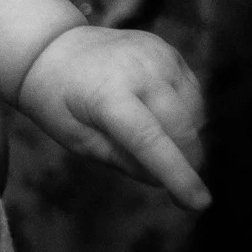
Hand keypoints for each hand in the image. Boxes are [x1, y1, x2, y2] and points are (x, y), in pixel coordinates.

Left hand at [17, 25, 210, 210]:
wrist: (52, 47)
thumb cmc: (59, 99)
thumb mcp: (77, 139)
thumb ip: (121, 160)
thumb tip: (164, 178)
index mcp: (106, 92)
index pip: (149, 139)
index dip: (177, 174)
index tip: (199, 203)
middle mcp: (137, 68)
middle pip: (182, 129)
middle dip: (185, 162)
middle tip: (172, 181)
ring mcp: (156, 55)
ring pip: (194, 114)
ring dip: (185, 138)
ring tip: (150, 137)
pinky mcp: (168, 50)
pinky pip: (193, 94)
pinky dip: (186, 114)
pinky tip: (158, 114)